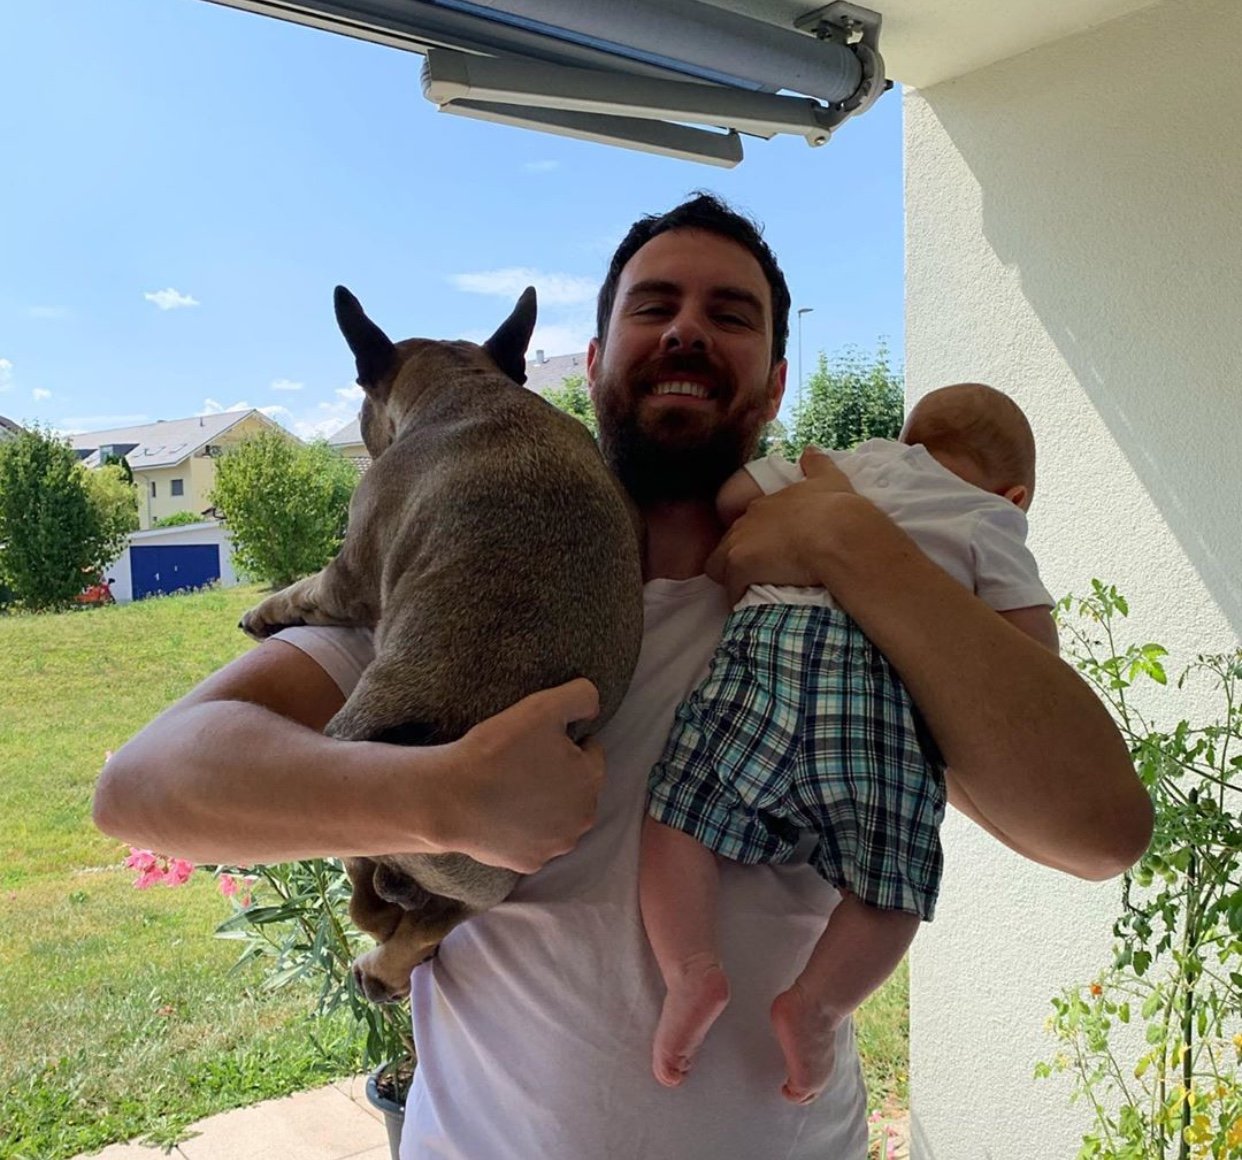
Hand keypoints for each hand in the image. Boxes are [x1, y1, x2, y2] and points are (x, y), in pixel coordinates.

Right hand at [435, 678, 604, 873]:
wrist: (451, 798)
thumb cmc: (497, 750)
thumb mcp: (543, 706)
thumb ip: (581, 696)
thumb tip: (593, 707)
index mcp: (590, 780)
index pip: (590, 753)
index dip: (567, 741)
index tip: (538, 741)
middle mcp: (582, 818)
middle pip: (577, 788)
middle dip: (560, 775)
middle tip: (524, 763)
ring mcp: (556, 845)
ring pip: (558, 816)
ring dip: (545, 803)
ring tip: (513, 787)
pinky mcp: (530, 862)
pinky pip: (533, 840)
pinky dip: (523, 828)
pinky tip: (503, 813)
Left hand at [705, 446, 861, 603]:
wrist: (836, 532)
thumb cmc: (836, 508)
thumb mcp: (830, 480)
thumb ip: (818, 466)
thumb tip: (809, 451)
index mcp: (767, 503)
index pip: (748, 523)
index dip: (755, 539)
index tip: (768, 551)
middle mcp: (749, 520)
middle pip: (730, 542)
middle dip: (741, 558)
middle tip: (760, 574)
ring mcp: (741, 541)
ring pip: (721, 564)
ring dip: (733, 578)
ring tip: (751, 591)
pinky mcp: (740, 565)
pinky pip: (730, 587)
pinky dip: (738, 596)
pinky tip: (750, 603)